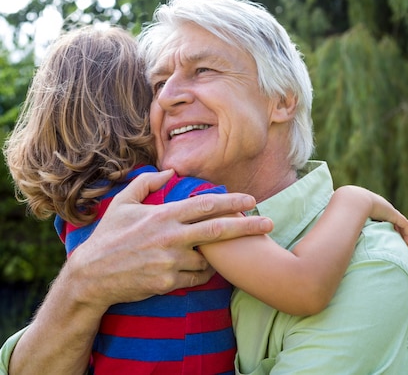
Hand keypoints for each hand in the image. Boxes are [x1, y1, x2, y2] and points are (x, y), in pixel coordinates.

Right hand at [68, 169, 272, 312]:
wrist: (92, 276)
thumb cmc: (108, 236)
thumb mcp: (123, 203)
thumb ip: (146, 183)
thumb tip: (169, 170)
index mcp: (163, 215)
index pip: (205, 205)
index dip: (231, 201)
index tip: (250, 200)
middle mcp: (171, 237)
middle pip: (219, 230)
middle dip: (248, 226)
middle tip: (269, 223)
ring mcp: (171, 262)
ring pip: (209, 259)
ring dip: (219, 257)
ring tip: (221, 254)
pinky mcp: (168, 283)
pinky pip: (196, 278)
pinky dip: (202, 273)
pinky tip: (201, 268)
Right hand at [339, 186, 407, 247]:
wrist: (352, 201)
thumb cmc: (344, 209)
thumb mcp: (342, 218)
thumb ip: (340, 224)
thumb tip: (332, 234)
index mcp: (368, 205)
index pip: (379, 215)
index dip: (382, 223)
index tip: (382, 233)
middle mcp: (379, 206)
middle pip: (390, 218)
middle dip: (394, 228)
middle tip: (396, 239)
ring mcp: (387, 210)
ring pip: (399, 222)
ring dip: (403, 232)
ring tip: (405, 243)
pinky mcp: (393, 214)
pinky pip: (405, 225)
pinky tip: (407, 243)